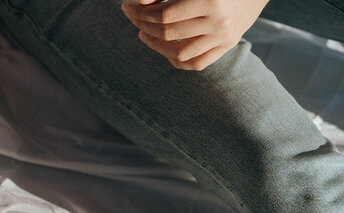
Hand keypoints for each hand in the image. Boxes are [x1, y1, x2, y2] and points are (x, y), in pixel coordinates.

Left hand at [121, 0, 268, 70]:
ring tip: (143, 33)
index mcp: (210, 0)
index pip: (164, 14)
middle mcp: (218, 22)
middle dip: (142, 24)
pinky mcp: (229, 45)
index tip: (128, 7)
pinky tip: (163, 47)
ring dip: (154, 45)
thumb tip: (141, 2)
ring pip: (178, 53)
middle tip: (132, 16)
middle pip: (167, 32)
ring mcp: (224, 37)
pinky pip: (196, 63)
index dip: (141, 12)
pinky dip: (175, 59)